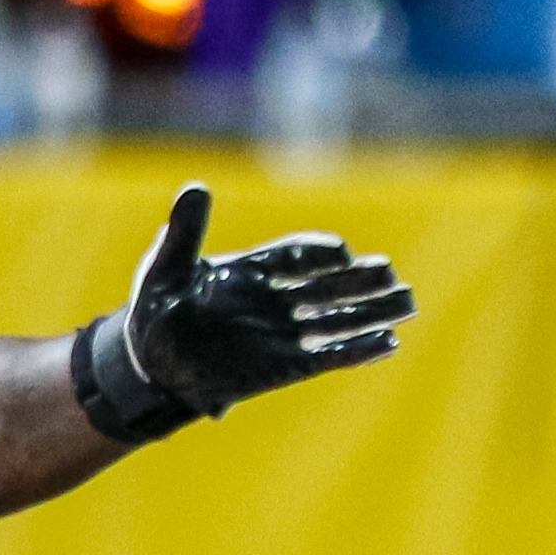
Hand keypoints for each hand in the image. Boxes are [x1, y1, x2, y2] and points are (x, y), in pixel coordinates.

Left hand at [83, 185, 414, 441]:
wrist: (146, 364)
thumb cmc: (153, 311)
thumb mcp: (164, 269)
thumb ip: (184, 233)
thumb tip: (196, 187)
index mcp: (251, 270)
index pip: (294, 256)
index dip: (317, 253)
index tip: (340, 253)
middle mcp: (274, 299)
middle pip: (328, 286)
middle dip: (361, 282)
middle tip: (392, 273)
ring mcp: (281, 333)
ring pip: (336, 320)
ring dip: (371, 313)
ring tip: (409, 303)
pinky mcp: (283, 367)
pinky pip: (327, 358)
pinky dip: (356, 351)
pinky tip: (389, 343)